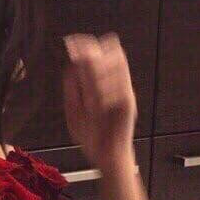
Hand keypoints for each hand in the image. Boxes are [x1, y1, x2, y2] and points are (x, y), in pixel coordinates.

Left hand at [63, 33, 137, 168]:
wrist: (107, 157)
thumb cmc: (92, 135)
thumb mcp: (74, 109)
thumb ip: (71, 88)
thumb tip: (70, 66)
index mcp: (103, 83)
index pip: (100, 52)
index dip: (86, 44)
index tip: (72, 42)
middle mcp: (116, 84)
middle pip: (110, 54)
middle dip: (92, 54)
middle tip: (79, 59)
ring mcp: (124, 92)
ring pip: (115, 67)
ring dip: (98, 74)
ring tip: (88, 92)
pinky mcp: (129, 104)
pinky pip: (120, 88)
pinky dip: (105, 92)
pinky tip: (95, 104)